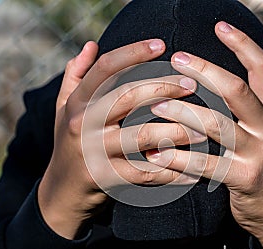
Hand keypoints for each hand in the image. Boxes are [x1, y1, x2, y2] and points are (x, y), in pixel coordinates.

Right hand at [38, 39, 204, 238]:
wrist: (61, 191)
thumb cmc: (69, 143)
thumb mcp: (64, 108)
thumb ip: (76, 76)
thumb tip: (90, 45)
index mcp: (77, 102)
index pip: (105, 69)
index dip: (133, 53)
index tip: (161, 44)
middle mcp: (81, 123)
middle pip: (127, 96)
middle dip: (163, 87)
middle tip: (192, 85)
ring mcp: (92, 151)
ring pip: (141, 135)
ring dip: (175, 131)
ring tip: (201, 129)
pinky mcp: (103, 178)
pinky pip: (144, 172)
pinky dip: (170, 171)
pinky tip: (191, 169)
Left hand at [146, 21, 262, 248]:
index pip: (261, 70)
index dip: (242, 44)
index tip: (220, 25)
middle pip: (236, 91)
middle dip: (205, 72)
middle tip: (176, 59)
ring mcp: (258, 154)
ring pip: (216, 125)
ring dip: (182, 112)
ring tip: (155, 105)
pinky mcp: (243, 179)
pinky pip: (206, 164)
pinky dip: (178, 158)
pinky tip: (155, 154)